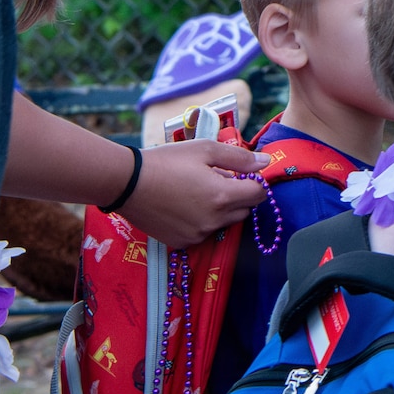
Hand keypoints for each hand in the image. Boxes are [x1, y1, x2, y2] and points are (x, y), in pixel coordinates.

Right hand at [118, 139, 270, 248]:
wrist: (127, 183)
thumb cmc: (167, 161)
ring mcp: (197, 235)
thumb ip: (240, 158)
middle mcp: (213, 221)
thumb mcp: (205, 150)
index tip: (242, 173)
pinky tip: (185, 206)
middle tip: (218, 179)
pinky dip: (203, 221)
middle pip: (244, 210)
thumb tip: (266, 162)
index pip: (258, 194)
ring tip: (199, 191)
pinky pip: (204, 232)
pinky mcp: (182, 243)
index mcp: (223, 196)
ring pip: (225, 223)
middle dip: (239, 195)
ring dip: (221, 209)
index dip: (254, 181)